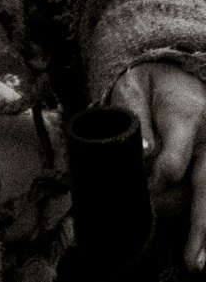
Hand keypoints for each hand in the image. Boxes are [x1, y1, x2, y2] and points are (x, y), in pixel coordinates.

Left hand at [111, 62, 205, 271]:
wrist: (178, 71)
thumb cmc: (149, 85)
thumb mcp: (134, 89)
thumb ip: (135, 119)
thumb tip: (145, 152)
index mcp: (186, 117)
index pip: (172, 162)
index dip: (156, 184)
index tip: (141, 195)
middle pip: (203, 187)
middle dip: (199, 227)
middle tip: (193, 263)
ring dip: (202, 228)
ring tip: (195, 260)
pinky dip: (204, 216)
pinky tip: (202, 244)